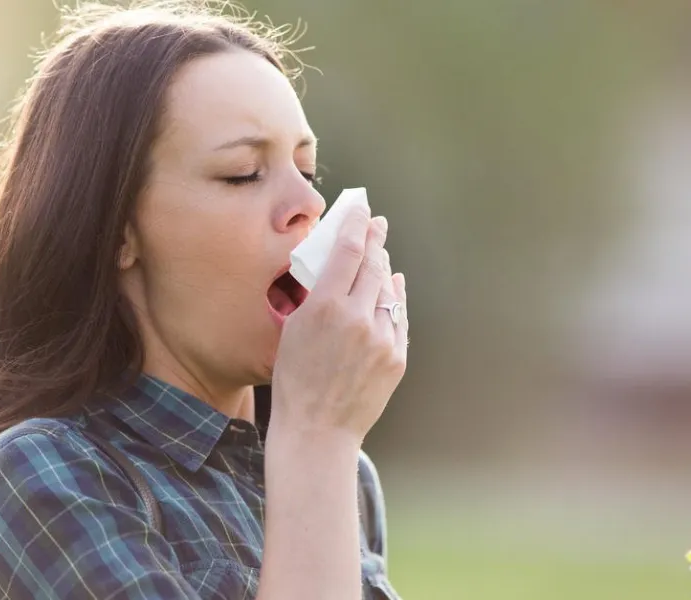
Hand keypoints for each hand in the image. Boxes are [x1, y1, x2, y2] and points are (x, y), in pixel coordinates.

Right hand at [271, 206, 407, 440]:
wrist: (317, 431)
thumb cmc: (295, 381)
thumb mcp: (293, 330)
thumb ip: (317, 296)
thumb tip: (338, 268)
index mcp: (325, 307)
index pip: (348, 250)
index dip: (356, 224)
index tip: (360, 209)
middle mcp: (357, 317)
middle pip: (373, 265)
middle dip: (375, 240)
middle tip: (376, 223)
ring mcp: (381, 338)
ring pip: (388, 290)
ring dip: (383, 269)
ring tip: (379, 255)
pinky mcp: (396, 357)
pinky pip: (398, 318)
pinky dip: (394, 299)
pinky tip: (393, 286)